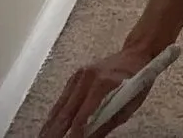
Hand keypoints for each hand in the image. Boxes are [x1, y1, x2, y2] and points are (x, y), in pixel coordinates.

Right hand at [38, 46, 158, 137]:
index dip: (75, 133)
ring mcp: (80, 75)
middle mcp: (89, 78)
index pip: (82, 116)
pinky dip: (55, 113)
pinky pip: (63, 98)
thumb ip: (108, 122)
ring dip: (51, 124)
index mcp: (104, 84)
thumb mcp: (130, 104)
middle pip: (67, 112)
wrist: (136, 53)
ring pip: (61, 105)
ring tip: (44, 136)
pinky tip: (50, 124)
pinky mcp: (76, 76)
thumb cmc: (138, 78)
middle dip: (56, 131)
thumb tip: (90, 137)